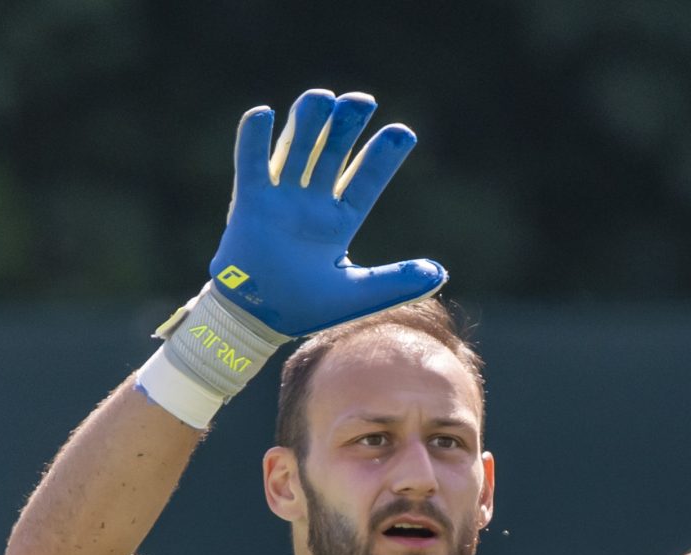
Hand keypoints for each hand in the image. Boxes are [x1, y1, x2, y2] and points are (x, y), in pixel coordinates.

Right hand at [137, 89, 446, 427]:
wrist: (255, 321)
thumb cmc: (305, 308)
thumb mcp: (357, 293)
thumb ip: (396, 281)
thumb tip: (441, 272)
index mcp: (338, 222)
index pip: (366, 181)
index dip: (383, 157)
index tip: (403, 133)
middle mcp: (311, 203)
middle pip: (332, 154)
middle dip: (346, 126)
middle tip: (362, 101)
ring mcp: (280, 199)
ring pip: (297, 150)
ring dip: (307, 122)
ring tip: (322, 97)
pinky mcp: (249, 202)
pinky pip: (251, 163)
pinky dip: (254, 138)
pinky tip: (264, 113)